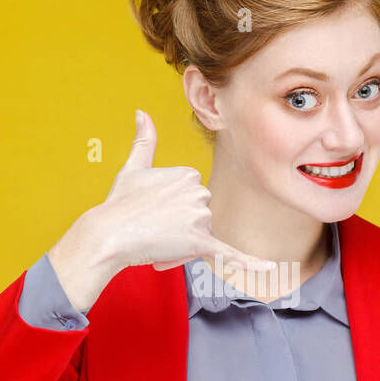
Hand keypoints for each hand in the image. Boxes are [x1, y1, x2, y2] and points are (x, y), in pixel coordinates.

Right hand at [96, 109, 276, 273]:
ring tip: (158, 238)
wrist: (109, 234)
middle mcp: (199, 192)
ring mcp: (200, 217)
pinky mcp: (200, 243)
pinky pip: (229, 254)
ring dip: (186, 240)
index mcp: (189, 173)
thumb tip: (141, 112)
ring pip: (204, 233)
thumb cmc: (119, 203)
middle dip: (182, 224)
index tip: (153, 210)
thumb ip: (144, 140)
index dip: (174, 208)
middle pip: (201, 214)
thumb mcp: (133, 167)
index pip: (193, 196)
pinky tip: (270, 268)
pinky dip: (250, 263)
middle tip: (153, 226)